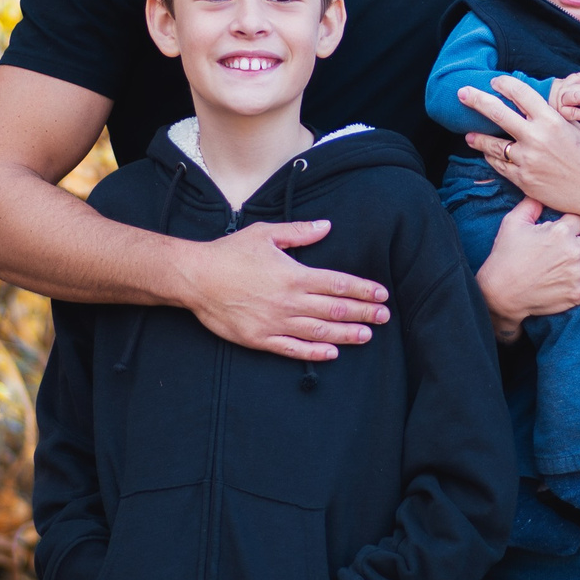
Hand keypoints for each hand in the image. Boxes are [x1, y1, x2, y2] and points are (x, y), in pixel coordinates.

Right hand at [173, 221, 389, 360]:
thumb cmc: (229, 253)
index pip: (337, 283)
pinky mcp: (260, 339)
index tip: (381, 294)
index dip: (362, 290)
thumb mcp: (265, 234)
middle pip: (335, 310)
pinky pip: (293, 349)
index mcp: (293, 275)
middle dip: (363, 313)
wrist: (195, 278)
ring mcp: (275, 323)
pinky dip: (314, 353)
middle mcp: (289, 301)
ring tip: (367, 335)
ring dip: (346, 334)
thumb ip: (299, 232)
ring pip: (319, 332)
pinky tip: (331, 353)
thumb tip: (327, 226)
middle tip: (384, 316)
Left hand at [460, 75, 579, 231]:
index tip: (494, 82)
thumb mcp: (572, 126)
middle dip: (476, 100)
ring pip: (491, 144)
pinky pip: (499, 165)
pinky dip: (492, 158)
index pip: (519, 93)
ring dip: (477, 138)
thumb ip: (551, 113)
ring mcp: (526, 160)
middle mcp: (535, 138)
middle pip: (497, 113)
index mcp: (550, 120)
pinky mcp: (522, 180)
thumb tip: (532, 100)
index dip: (503, 84)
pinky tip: (489, 154)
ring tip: (469, 136)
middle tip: (462, 93)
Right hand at [472, 194, 579, 341]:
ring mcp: (579, 273)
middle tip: (576, 243)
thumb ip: (530, 204)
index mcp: (560, 231)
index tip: (571, 226)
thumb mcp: (512, 223)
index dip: (578, 221)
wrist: (500, 293)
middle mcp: (574, 251)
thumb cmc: (505, 257)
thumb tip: (542, 193)